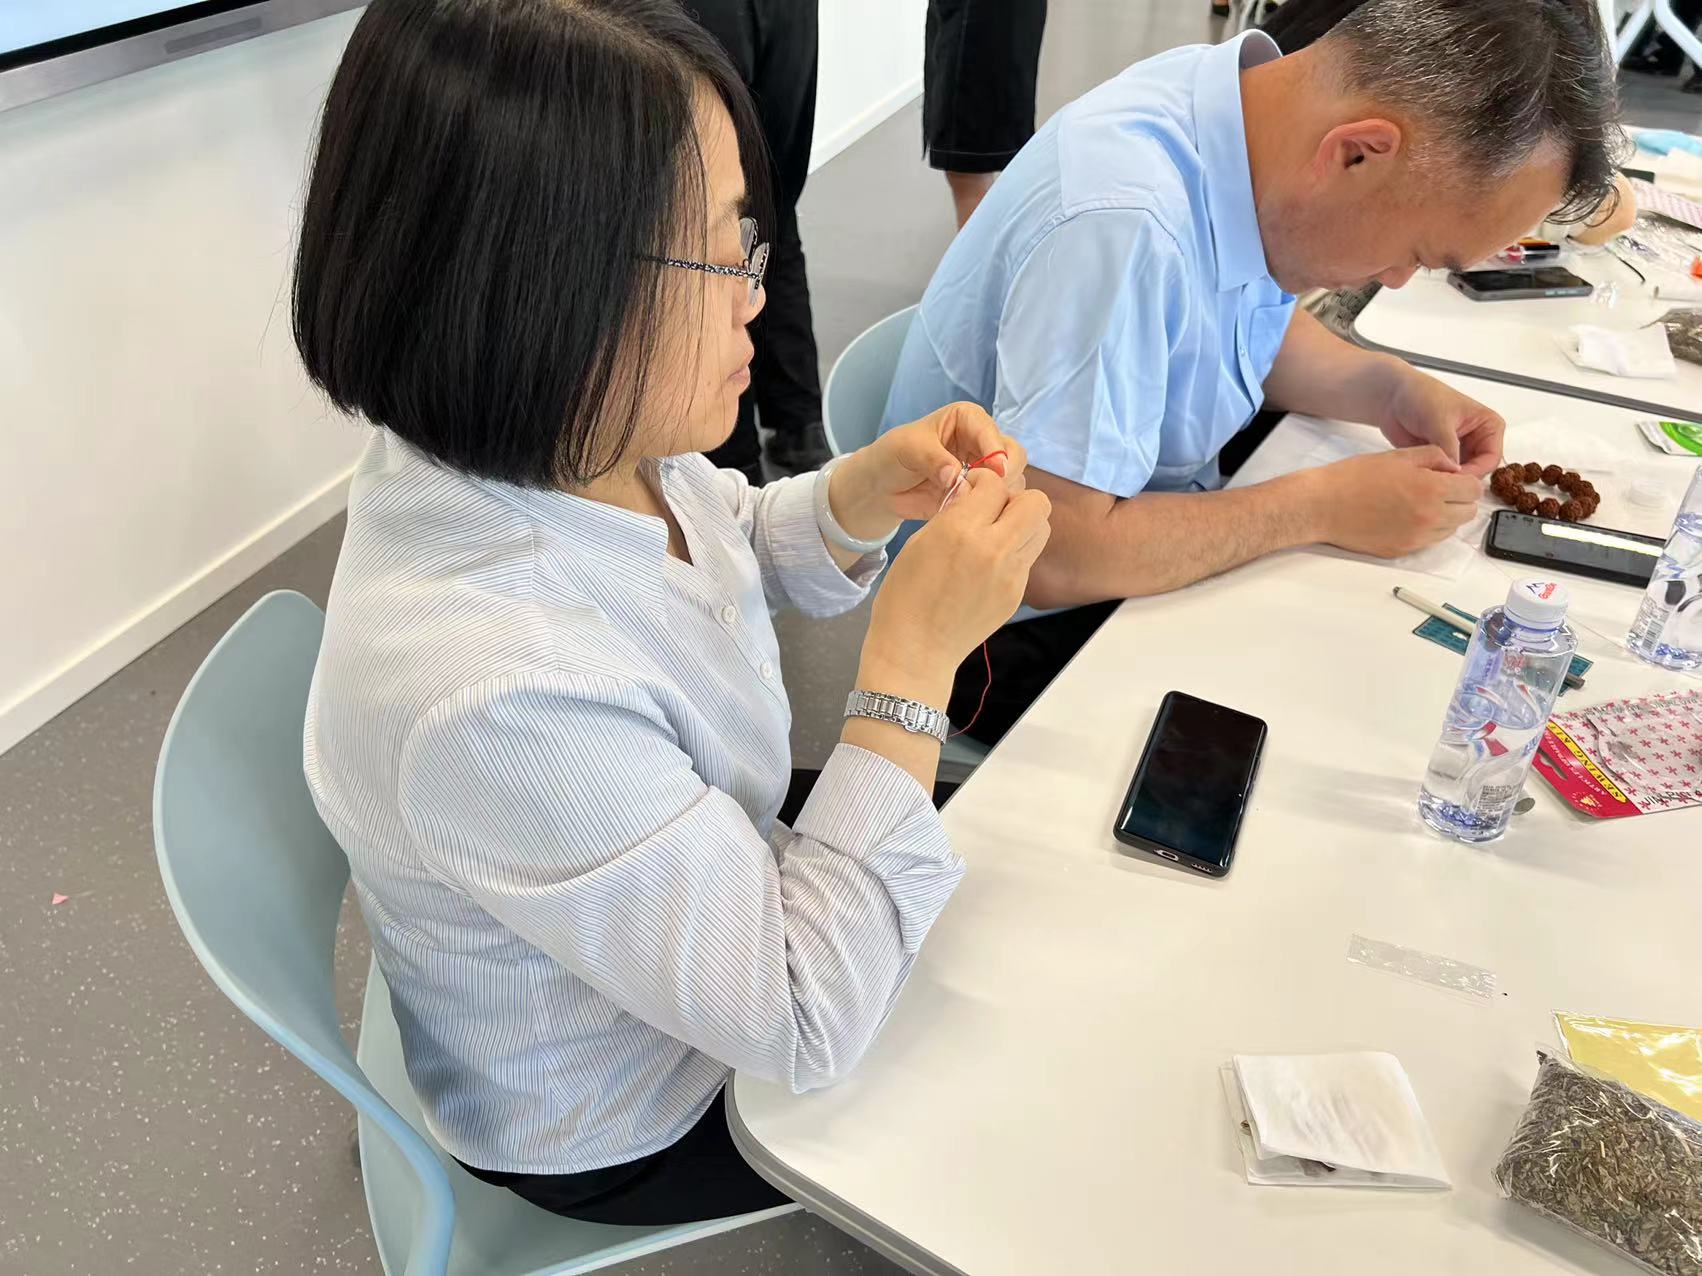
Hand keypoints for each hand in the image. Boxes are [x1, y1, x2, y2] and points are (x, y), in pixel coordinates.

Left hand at [828, 403, 1026, 542]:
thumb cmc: (893, 456)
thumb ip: (933, 459)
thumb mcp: (908, 449)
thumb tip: (956, 476)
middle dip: (1006, 474)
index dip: (996, 453)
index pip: (993, 433)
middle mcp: (982, 442)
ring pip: (1012, 480)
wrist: (882, 487)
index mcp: (968, 419)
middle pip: (1013, 455)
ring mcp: (984, 470)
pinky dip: (992, 509)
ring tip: (978, 505)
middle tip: (991, 493)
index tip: (994, 472)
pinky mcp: (980, 494)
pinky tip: (975, 516)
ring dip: (1002, 494)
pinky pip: (999, 501)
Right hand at [858, 468, 1051, 705]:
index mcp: (962, 530)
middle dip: (1016, 499)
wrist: (916, 648)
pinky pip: (1028, 558)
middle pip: (1036, 502)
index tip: (971, 493)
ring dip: (1023, 523)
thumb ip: (954, 513)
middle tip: (994, 511)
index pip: (995, 484)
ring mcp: (1011, 575)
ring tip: (997, 535)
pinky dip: (1014, 552)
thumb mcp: (921, 541)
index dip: (983, 483)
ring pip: (1041, 528)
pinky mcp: (1016, 594)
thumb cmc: (906, 595)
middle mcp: (994, 549)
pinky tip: (989, 565)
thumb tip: (976, 494)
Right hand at [1311, 447, 1483, 557]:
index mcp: (1431, 489)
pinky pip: (1429, 541)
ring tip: (1420, 504)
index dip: (1466, 481)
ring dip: (1445, 516)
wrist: (1322, 506)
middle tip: (1439, 490)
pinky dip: (1426, 530)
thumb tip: (1454, 468)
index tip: (1453, 478)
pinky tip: (1405, 517)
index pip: (1473, 489)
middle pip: (1468, 513)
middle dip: (1459, 500)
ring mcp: (1416, 538)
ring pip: (1451, 529)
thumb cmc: (1353, 478)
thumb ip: (1435, 457)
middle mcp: (1429, 517)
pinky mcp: (1402, 550)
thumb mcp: (1398, 456)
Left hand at [1377, 368, 1505, 478]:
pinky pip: (1443, 476)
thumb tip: (1455, 470)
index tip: (1455, 479)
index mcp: (1488, 426)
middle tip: (1441, 483)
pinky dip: (1435, 479)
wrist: (1392, 397)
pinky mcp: (1441, 459)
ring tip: (1430, 479)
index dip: (1475, 472)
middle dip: (1460, 479)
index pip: (1491, 458)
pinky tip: (1423, 477)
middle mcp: (1477, 440)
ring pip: (1460, 476)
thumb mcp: (1439, 420)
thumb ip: (1449, 446)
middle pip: (1477, 471)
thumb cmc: (1420, 395)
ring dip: (1446, 480)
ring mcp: (1459, 451)